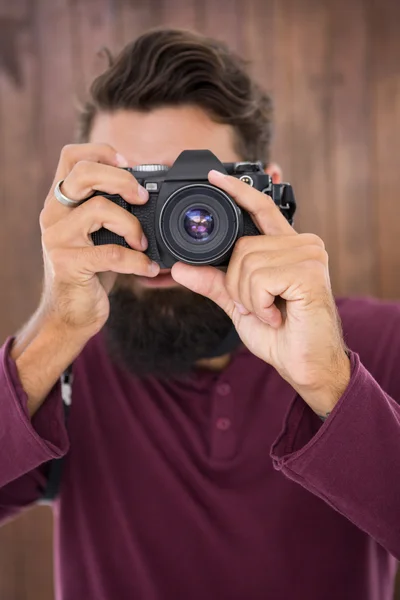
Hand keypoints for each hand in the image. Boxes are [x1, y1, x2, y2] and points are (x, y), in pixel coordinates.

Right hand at [39, 143, 159, 336]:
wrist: (72, 314)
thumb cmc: (91, 271)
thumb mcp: (97, 234)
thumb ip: (110, 209)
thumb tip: (149, 189)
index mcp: (60, 202)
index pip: (71, 156)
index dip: (102, 152)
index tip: (130, 164)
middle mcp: (53, 215)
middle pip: (83, 173)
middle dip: (121, 179)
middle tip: (143, 197)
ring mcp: (57, 239)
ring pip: (98, 209)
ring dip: (132, 224)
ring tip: (143, 243)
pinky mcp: (68, 264)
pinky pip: (111, 253)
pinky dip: (136, 260)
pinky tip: (148, 267)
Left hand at [171, 170, 350, 415]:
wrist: (305, 364)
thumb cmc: (280, 333)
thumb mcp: (239, 303)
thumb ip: (214, 282)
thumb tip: (179, 268)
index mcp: (287, 246)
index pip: (260, 208)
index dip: (237, 191)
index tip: (213, 176)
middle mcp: (303, 243)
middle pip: (242, 245)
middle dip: (237, 283)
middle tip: (258, 304)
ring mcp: (309, 255)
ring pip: (247, 262)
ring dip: (247, 296)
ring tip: (269, 310)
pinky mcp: (310, 272)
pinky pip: (259, 278)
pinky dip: (258, 304)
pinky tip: (277, 315)